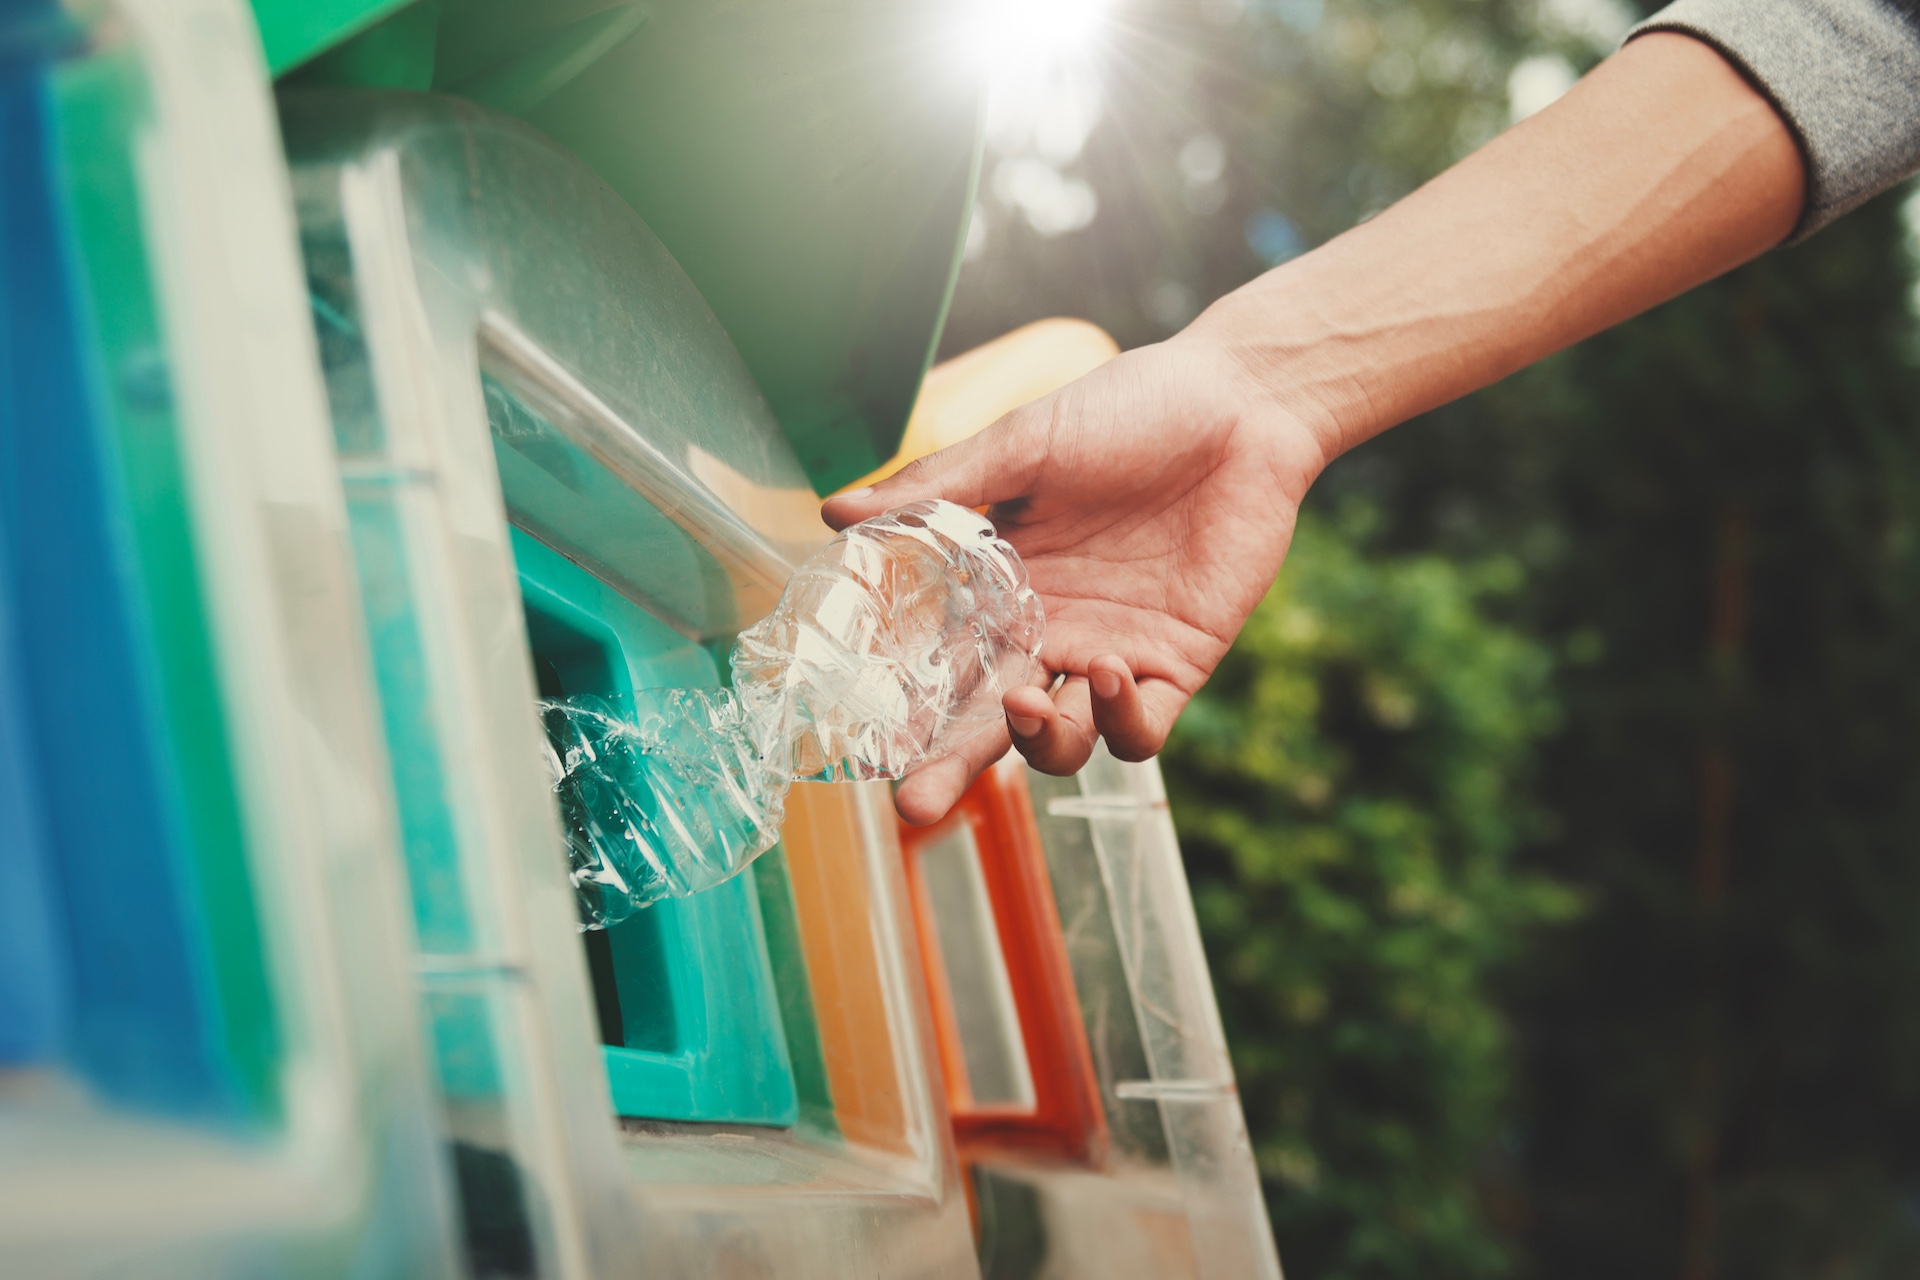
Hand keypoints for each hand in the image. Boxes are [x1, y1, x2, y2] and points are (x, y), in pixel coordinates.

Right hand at [822, 332, 1329, 824]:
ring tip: (1023, 702)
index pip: (938, 662)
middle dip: (947, 768)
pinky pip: (1140, 728)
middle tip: (913, 804)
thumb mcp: (1022, 444)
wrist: (1241, 404)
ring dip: (1035, 742)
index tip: (860, 737)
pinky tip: (1105, 671)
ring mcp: (1110, 655)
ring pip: (1060, 742)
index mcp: (1000, 587)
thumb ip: (938, 488)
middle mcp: (1048, 632)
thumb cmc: (1129, 410)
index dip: (902, 704)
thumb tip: (833, 514)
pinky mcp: (1177, 665)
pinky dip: (1118, 718)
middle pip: (987, 724)